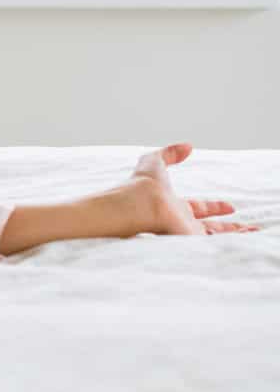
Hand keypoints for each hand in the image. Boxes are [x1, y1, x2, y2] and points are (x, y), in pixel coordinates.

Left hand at [130, 142, 259, 235]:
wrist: (140, 202)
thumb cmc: (143, 183)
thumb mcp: (155, 161)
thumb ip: (171, 153)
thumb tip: (188, 146)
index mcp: (174, 206)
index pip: (199, 208)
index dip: (215, 207)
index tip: (230, 206)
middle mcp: (182, 222)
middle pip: (210, 227)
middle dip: (228, 227)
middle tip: (245, 227)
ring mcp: (187, 233)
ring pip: (216, 237)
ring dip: (234, 235)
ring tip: (251, 234)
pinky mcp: (193, 241)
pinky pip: (217, 244)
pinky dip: (233, 243)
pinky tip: (247, 243)